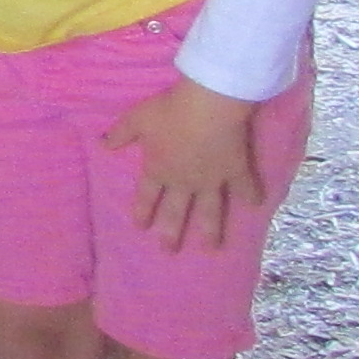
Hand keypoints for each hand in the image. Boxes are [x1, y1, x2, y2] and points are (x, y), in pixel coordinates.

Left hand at [107, 77, 264, 252]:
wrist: (208, 108)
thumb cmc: (169, 112)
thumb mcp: (136, 120)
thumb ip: (119, 134)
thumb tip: (101, 144)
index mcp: (159, 170)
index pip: (146, 196)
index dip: (143, 211)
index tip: (141, 228)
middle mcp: (184, 182)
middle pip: (176, 211)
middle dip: (171, 232)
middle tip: (169, 250)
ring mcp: (212, 180)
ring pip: (210, 211)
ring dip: (211, 230)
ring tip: (212, 248)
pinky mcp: (236, 171)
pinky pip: (245, 187)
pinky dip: (251, 195)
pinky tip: (257, 205)